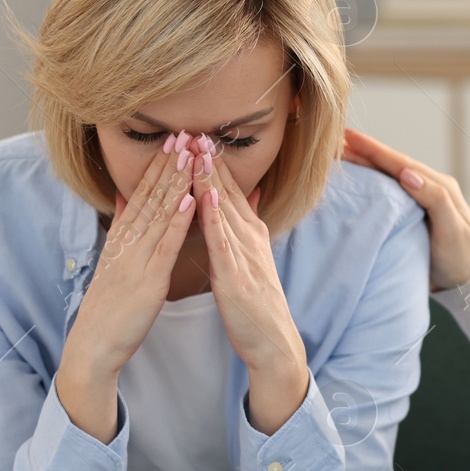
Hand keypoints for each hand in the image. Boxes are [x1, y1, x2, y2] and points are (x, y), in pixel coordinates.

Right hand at [68, 133, 197, 382]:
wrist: (92, 346)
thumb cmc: (109, 309)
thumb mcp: (114, 262)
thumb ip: (121, 231)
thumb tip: (124, 199)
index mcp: (122, 239)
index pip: (142, 195)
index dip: (159, 166)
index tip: (174, 139)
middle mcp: (128, 243)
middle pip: (150, 196)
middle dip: (169, 163)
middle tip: (185, 132)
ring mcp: (137, 259)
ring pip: (158, 213)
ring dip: (175, 181)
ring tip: (190, 153)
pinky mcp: (147, 279)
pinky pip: (165, 245)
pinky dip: (177, 221)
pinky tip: (189, 200)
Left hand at [188, 135, 308, 431]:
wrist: (273, 342)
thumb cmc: (255, 305)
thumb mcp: (249, 260)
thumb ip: (241, 230)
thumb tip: (239, 200)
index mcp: (249, 235)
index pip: (229, 190)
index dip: (214, 162)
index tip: (198, 134)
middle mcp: (250, 239)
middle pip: (228, 192)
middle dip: (212, 160)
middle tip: (196, 128)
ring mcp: (245, 256)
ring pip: (225, 210)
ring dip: (212, 179)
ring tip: (198, 151)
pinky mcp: (237, 276)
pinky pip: (223, 242)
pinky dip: (213, 218)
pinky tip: (204, 198)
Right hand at [339, 127, 469, 291]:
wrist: (464, 280)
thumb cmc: (459, 257)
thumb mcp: (452, 229)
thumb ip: (435, 200)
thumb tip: (407, 174)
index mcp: (440, 186)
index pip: (401, 163)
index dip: (374, 150)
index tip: (349, 136)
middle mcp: (429, 186)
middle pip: (392, 164)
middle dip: (365, 151)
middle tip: (335, 139)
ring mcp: (420, 196)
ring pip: (389, 174)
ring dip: (366, 162)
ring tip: (340, 153)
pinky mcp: (412, 209)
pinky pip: (388, 189)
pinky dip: (372, 179)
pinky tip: (357, 178)